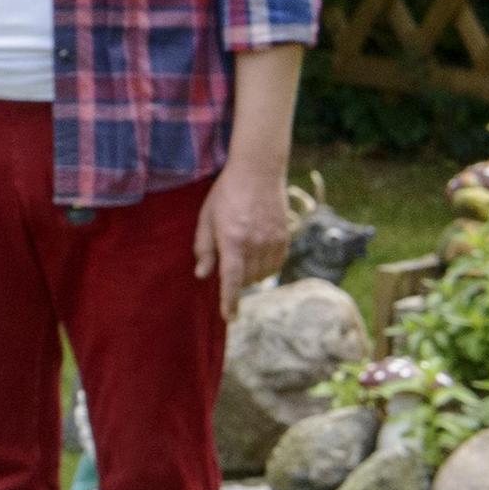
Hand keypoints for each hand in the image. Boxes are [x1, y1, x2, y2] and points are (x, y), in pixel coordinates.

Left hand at [196, 157, 289, 316]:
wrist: (258, 172)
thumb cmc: (226, 193)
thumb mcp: (207, 217)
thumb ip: (204, 247)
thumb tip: (203, 275)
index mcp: (232, 239)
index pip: (232, 279)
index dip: (229, 301)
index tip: (229, 317)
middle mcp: (255, 243)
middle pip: (247, 279)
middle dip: (236, 282)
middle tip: (227, 266)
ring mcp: (273, 241)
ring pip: (263, 275)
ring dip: (250, 275)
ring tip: (241, 256)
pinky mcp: (285, 238)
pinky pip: (277, 265)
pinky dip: (266, 268)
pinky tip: (257, 257)